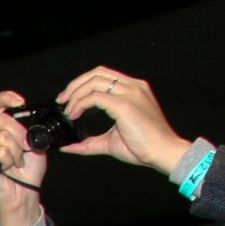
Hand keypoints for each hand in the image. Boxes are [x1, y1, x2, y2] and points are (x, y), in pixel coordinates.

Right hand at [0, 90, 50, 225]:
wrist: (25, 193)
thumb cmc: (28, 170)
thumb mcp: (35, 142)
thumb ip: (29, 128)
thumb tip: (29, 117)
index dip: (6, 98)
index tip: (19, 102)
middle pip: (2, 120)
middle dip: (20, 134)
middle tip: (25, 150)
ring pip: (2, 137)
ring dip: (16, 151)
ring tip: (16, 162)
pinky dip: (8, 159)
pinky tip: (8, 168)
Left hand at [55, 65, 191, 175]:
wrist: (162, 152)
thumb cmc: (142, 147)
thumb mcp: (110, 142)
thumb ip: (89, 142)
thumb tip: (69, 146)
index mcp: (133, 90)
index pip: (103, 75)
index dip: (82, 83)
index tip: (68, 99)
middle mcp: (133, 87)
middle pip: (97, 73)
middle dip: (75, 85)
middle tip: (62, 100)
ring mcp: (130, 93)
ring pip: (95, 82)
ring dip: (76, 94)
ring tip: (68, 110)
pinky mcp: (125, 105)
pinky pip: (96, 97)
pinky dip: (81, 104)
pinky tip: (75, 115)